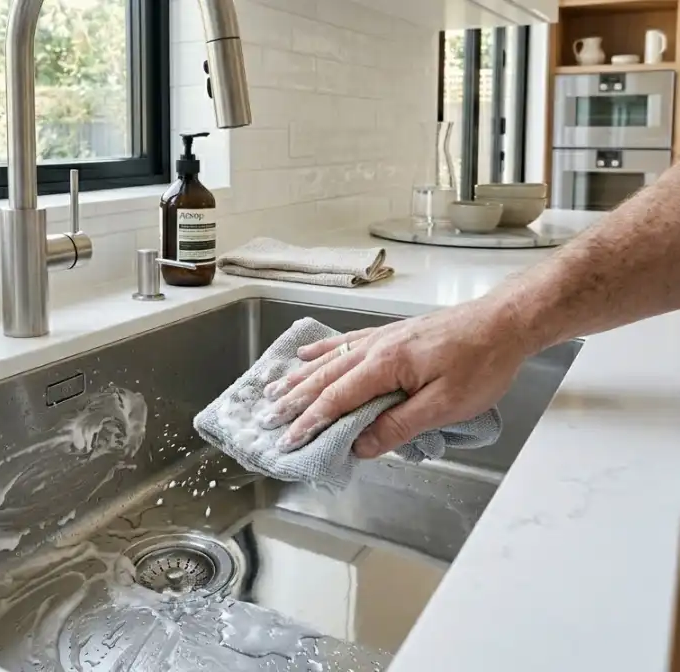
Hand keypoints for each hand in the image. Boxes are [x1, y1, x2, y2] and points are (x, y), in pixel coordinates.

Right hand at [261, 299, 529, 457]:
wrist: (505, 322)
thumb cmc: (482, 363)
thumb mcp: (445, 405)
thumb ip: (399, 425)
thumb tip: (361, 446)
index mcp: (385, 366)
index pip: (336, 399)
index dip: (309, 422)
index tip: (288, 440)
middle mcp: (376, 348)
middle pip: (325, 378)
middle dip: (294, 401)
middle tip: (267, 419)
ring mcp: (381, 338)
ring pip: (330, 360)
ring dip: (300, 377)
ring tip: (274, 390)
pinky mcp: (391, 334)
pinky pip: (346, 342)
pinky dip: (323, 350)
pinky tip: (308, 354)